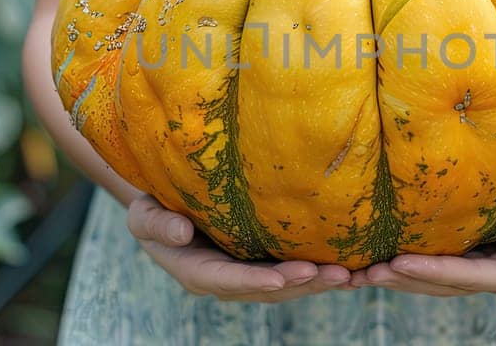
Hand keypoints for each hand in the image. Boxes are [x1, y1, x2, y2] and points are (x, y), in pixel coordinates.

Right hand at [127, 196, 352, 301]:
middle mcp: (226, 280)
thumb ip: (156, 225)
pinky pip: (294, 272)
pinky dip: (320, 274)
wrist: (167, 207)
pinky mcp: (264, 263)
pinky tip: (352, 270)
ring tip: (351, 275)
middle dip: (302, 284)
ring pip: (286, 286)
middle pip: (267, 289)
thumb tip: (181, 233)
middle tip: (336, 275)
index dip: (254, 280)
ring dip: (318, 282)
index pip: (227, 280)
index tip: (281, 276)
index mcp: (197, 272)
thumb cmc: (153, 208)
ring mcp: (247, 274)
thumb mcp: (143, 215)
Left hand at [352, 166, 495, 295]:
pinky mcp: (477, 247)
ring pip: (437, 276)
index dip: (436, 273)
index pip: (471, 277)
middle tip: (363, 272)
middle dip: (406, 279)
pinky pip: (440, 257)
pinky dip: (411, 258)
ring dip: (401, 275)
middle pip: (446, 284)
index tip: (400, 264)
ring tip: (360, 269)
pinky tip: (380, 250)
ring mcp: (486, 262)